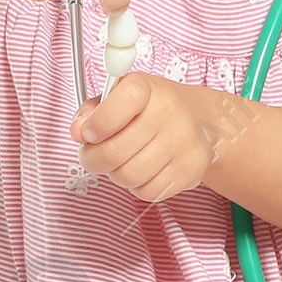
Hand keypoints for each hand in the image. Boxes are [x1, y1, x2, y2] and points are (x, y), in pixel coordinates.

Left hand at [70, 75, 241, 203]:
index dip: (96, 125)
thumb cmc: (153, 109)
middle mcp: (168, 113)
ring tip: (122, 162)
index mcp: (145, 88)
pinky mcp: (189, 170)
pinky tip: (144, 170)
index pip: (114, 108)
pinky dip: (138, 187)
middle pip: (113, 153)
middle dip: (93, 159)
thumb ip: (93, 111)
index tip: (88, 133)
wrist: (204, 122)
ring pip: (128, 177)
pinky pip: (147, 192)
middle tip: (93, 155)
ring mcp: (181, 144)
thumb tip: (78, 131)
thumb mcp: (121, 96)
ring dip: (116, 174)